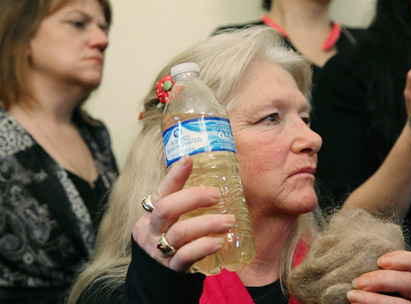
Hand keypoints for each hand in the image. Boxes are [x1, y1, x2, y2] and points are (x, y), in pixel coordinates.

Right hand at [132, 155, 234, 271]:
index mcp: (151, 216)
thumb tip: (217, 181)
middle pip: (166, 209)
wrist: (158, 282)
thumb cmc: (172, 244)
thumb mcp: (172, 223)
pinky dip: (204, 247)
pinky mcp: (172, 269)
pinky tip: (219, 242)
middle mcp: (151, 232)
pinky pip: (186, 256)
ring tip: (229, 221)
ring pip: (179, 233)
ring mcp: (159, 251)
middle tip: (216, 195)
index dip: (174, 175)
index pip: (161, 191)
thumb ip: (185, 207)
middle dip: (193, 198)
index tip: (189, 159)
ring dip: (207, 223)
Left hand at [347, 251, 410, 303]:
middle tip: (357, 281)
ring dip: (375, 300)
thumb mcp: (391, 275)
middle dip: (382, 281)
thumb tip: (355, 244)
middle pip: (410, 283)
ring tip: (352, 295)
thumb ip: (383, 264)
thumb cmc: (384, 288)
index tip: (379, 261)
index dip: (402, 260)